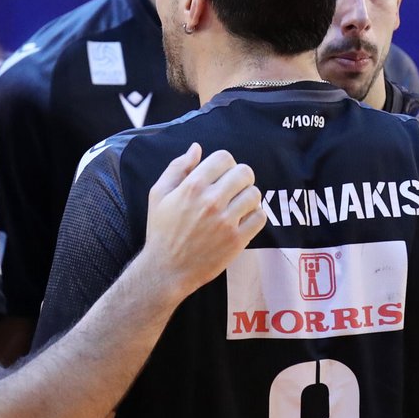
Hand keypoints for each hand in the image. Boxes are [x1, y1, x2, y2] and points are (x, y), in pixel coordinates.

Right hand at [141, 144, 265, 297]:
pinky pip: (260, 217)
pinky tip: (243, 219)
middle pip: (244, 173)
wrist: (166, 270)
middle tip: (234, 188)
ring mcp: (226, 222)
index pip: (224, 158)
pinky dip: (255, 215)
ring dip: (248, 197)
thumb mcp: (159, 194)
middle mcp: (211, 201)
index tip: (222, 174)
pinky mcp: (236, 240)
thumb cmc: (162, 231)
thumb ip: (178, 168)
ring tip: (238, 204)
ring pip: (254, 194)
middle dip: (240, 177)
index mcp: (192, 187)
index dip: (226, 163)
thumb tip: (196, 148)